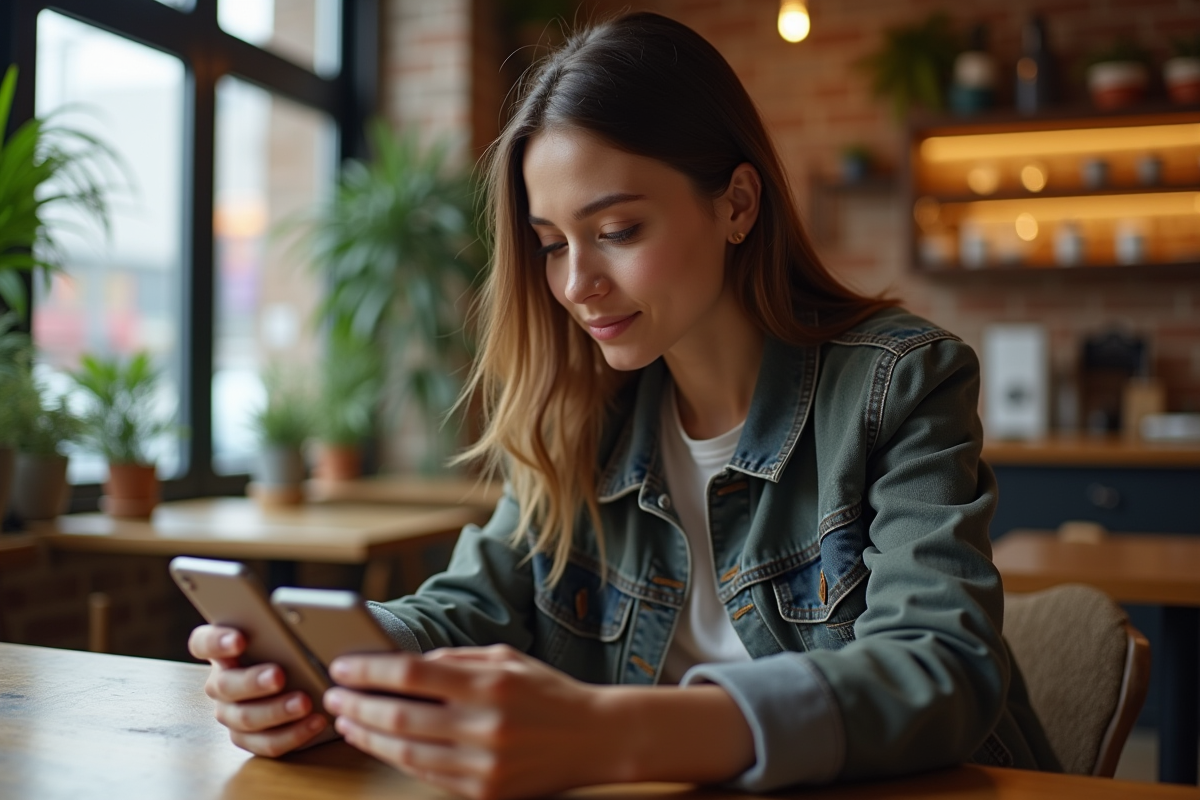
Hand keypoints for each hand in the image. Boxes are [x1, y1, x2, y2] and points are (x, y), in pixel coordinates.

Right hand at [188, 624, 326, 756]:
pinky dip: (293, 734)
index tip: (239, 639)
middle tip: (278, 675)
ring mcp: (230, 713)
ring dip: (276, 711)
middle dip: (253, 681)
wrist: (300, 680)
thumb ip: (278, 632)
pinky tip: (315, 721)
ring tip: (305, 703)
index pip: (203, 643)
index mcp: (222, 652)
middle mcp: (220, 684)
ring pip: (245, 718)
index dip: (216, 641)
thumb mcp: (281, 637)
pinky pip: (266, 742)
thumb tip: (298, 626)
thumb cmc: (288, 650)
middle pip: (224, 685)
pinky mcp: (248, 738)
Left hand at [323, 644, 612, 799]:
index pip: (412, 674)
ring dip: (368, 736)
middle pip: (401, 715)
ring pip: (406, 751)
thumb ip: (456, 660)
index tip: (342, 665)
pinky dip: (396, 758)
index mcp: (490, 684)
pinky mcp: (485, 792)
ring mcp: (484, 764)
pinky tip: (380, 744)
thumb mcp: (506, 658)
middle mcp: (485, 726)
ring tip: (347, 722)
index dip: (370, 669)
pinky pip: (427, 776)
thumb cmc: (547, 692)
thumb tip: (403, 663)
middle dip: (358, 705)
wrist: (595, 738)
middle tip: (333, 696)